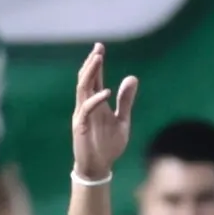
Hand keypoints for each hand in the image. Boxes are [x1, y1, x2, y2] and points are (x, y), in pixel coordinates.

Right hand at [72, 43, 139, 181]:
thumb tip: (132, 78)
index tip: (100, 48)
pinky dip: (96, 99)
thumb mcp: (122, 120)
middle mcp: (87, 106)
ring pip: (82, 89)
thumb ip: (126, 101)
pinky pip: (86, 109)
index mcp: (96, 103)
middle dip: (92, 64)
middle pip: (86, 79)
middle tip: (98, 48)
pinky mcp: (80, 126)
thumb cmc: (109, 145)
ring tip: (97, 60)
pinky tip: (107, 91)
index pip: (95, 79)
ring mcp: (82, 115)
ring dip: (90, 74)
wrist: (99, 166)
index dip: (96, 63)